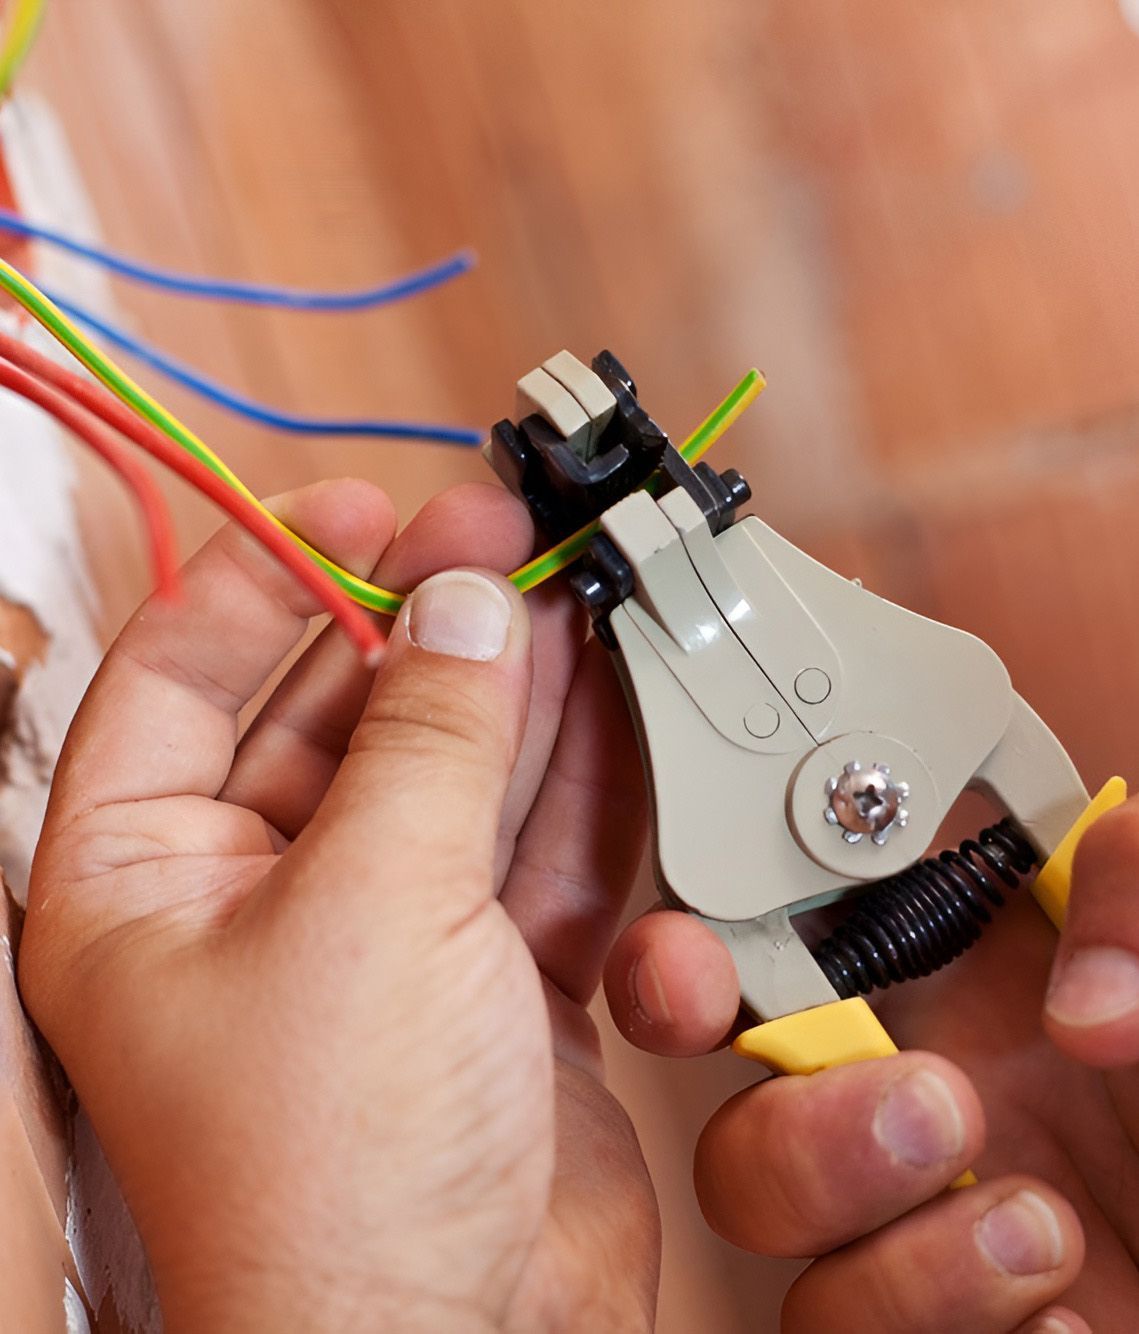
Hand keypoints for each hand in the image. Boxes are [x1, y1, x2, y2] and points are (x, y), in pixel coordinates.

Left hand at [20, 479, 656, 1330]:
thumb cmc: (335, 1178)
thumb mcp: (372, 905)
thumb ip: (427, 740)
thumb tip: (464, 610)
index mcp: (147, 880)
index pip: (181, 674)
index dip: (272, 574)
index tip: (364, 507)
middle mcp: (258, 901)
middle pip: (342, 714)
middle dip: (427, 627)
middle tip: (504, 544)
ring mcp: (386, 938)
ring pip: (453, 774)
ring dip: (516, 693)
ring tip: (570, 602)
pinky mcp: (494, 981)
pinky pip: (534, 852)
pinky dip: (578, 788)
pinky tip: (610, 717)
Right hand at [606, 802, 1138, 1331]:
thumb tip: (1074, 1004)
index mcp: (963, 1005)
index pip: (776, 972)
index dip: (695, 965)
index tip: (695, 978)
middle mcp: (933, 1128)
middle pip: (741, 1141)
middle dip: (796, 1135)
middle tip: (938, 1110)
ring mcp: (950, 1257)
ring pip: (795, 1284)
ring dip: (889, 1264)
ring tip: (1039, 1226)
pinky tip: (1064, 1319)